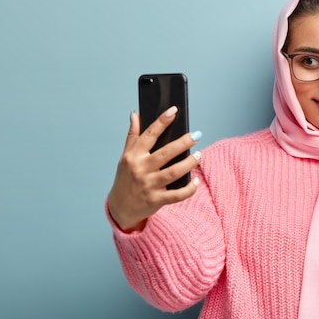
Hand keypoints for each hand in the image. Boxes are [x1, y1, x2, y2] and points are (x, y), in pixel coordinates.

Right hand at [108, 106, 200, 230]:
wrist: (120, 208)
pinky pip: (177, 195)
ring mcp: (149, 185)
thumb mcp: (125, 157)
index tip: (174, 111)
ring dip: (188, 163)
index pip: (149, 135)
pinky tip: (196, 181)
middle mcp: (141, 169)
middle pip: (165, 153)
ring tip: (198, 155)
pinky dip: (189, 189)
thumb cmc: (125, 179)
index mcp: (133, 156)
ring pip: (173, 172)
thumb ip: (132, 136)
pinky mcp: (156, 200)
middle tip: (196, 136)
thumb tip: (135, 114)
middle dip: (183, 143)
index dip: (162, 121)